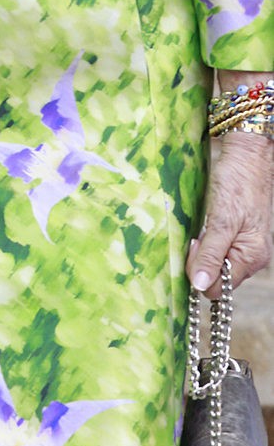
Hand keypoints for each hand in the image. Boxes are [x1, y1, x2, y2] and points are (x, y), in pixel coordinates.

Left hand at [187, 131, 272, 296]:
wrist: (248, 157)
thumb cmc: (237, 184)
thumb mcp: (221, 220)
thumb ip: (211, 254)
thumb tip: (200, 286)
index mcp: (252, 258)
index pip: (217, 288)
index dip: (198, 271)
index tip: (193, 244)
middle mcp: (252, 258)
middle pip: (216, 278)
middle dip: (200, 261)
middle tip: (196, 234)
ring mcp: (246, 247)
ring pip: (216, 264)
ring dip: (203, 250)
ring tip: (203, 227)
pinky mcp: (240, 236)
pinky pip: (219, 250)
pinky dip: (208, 242)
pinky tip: (206, 226)